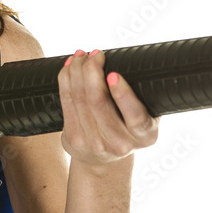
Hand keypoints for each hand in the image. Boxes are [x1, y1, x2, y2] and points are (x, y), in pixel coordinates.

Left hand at [57, 49, 158, 165]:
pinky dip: (65, 79)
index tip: (113, 74)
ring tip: (81, 56)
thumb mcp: (145, 116)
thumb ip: (142, 97)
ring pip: (79, 99)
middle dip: (92, 70)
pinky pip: (66, 102)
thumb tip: (128, 61)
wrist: (105, 158)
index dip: (123, 94)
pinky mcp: (74, 140)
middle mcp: (121, 143)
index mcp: (145, 136)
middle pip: (98, 102)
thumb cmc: (128, 126)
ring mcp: (95, 144)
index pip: (135, 116)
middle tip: (95, 54)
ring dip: (77, 70)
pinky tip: (69, 68)